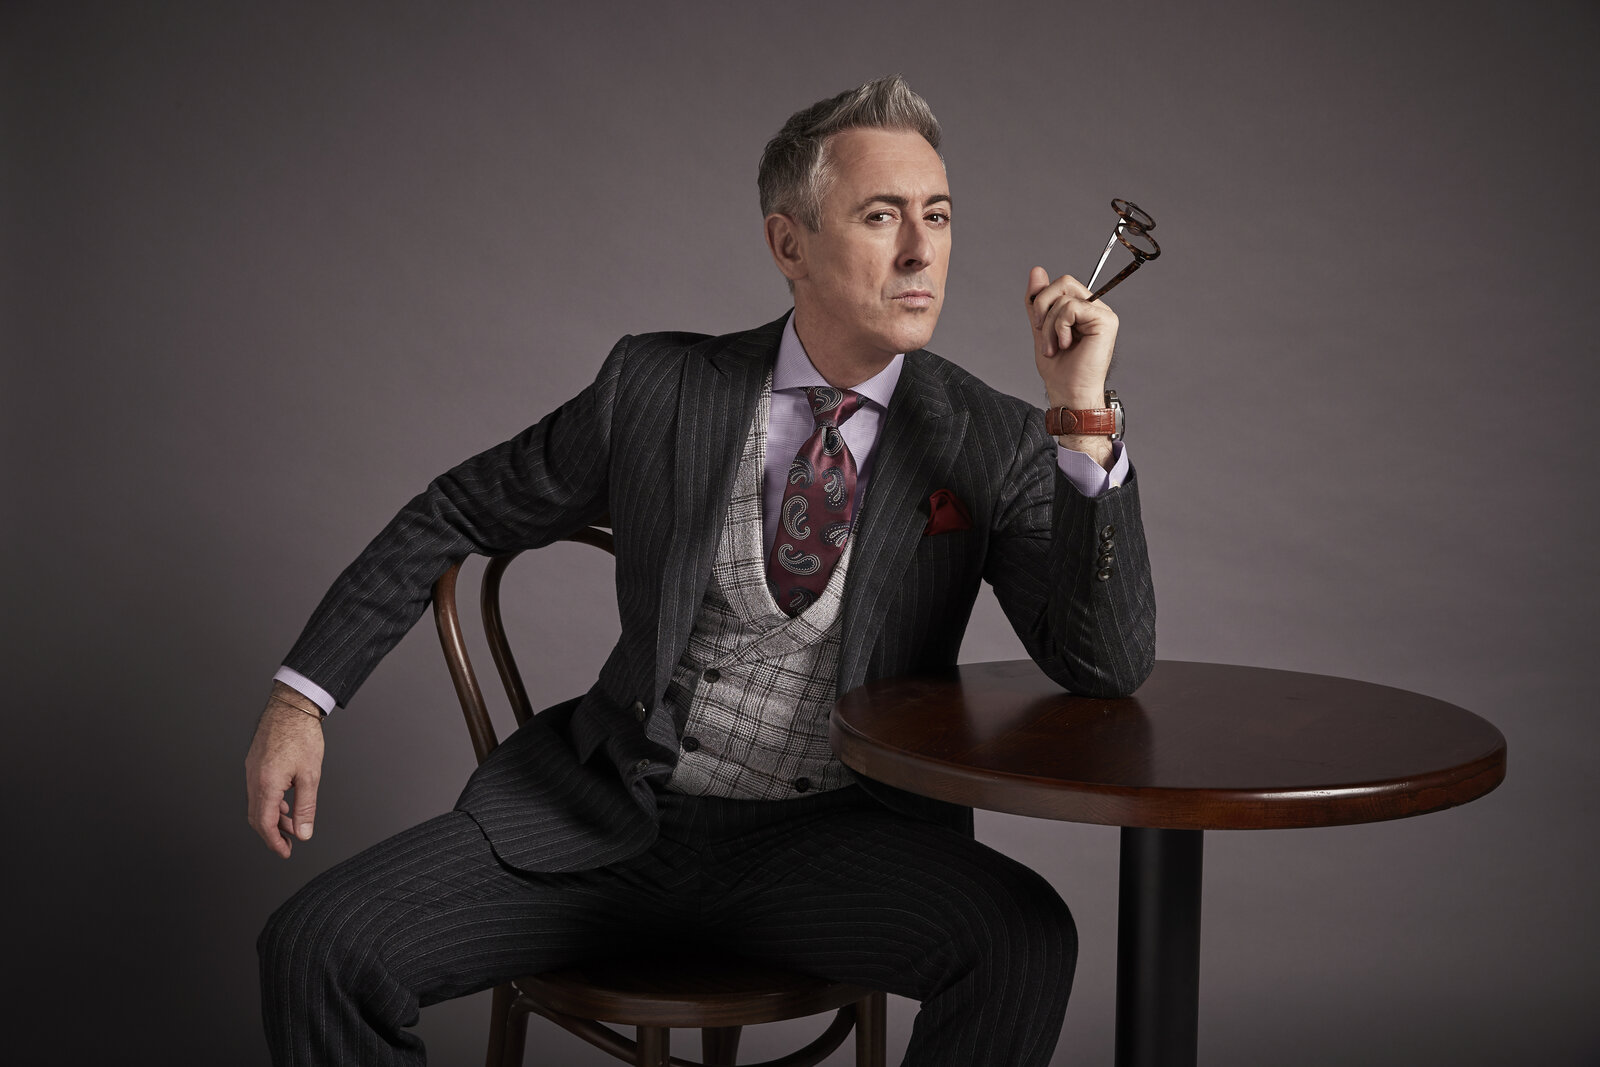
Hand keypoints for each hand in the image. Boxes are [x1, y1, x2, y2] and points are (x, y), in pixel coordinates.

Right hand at [244, 684, 325, 857]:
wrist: (291, 705)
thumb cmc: (301, 734)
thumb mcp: (310, 775)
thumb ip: (306, 807)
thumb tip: (303, 832)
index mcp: (266, 784)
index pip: (264, 823)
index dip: (274, 842)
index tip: (285, 851)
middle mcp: (254, 778)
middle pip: (257, 817)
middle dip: (272, 834)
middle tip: (288, 843)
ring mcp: (252, 769)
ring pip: (257, 804)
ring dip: (273, 817)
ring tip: (292, 824)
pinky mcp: (254, 762)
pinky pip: (258, 790)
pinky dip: (270, 802)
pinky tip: (285, 803)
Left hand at [1024, 267, 1118, 409]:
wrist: (1068, 392)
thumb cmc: (1059, 369)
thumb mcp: (1041, 328)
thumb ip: (1038, 301)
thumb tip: (1037, 270)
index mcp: (1083, 309)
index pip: (1062, 284)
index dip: (1042, 299)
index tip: (1037, 324)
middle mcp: (1096, 308)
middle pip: (1064, 282)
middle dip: (1043, 307)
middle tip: (1041, 332)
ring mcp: (1103, 314)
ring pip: (1065, 298)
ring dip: (1049, 326)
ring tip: (1054, 347)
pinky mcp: (1106, 321)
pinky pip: (1072, 308)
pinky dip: (1059, 327)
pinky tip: (1065, 344)